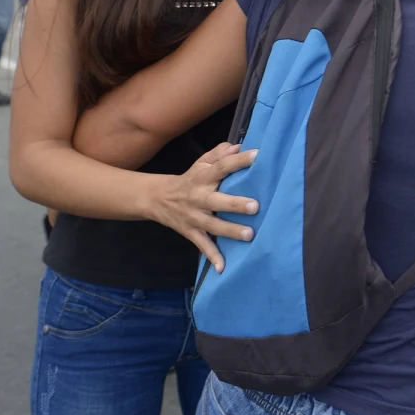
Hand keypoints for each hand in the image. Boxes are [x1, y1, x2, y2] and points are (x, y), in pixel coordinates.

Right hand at [146, 143, 259, 272]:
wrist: (157, 199)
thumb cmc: (189, 179)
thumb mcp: (200, 164)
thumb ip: (219, 154)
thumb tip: (239, 146)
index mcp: (203, 178)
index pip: (222, 167)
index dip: (238, 161)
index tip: (257, 156)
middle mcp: (199, 198)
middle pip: (217, 200)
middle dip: (235, 204)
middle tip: (256, 206)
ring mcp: (194, 217)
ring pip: (213, 225)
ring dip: (230, 231)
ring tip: (250, 235)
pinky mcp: (191, 232)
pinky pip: (202, 246)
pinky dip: (212, 257)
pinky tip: (222, 268)